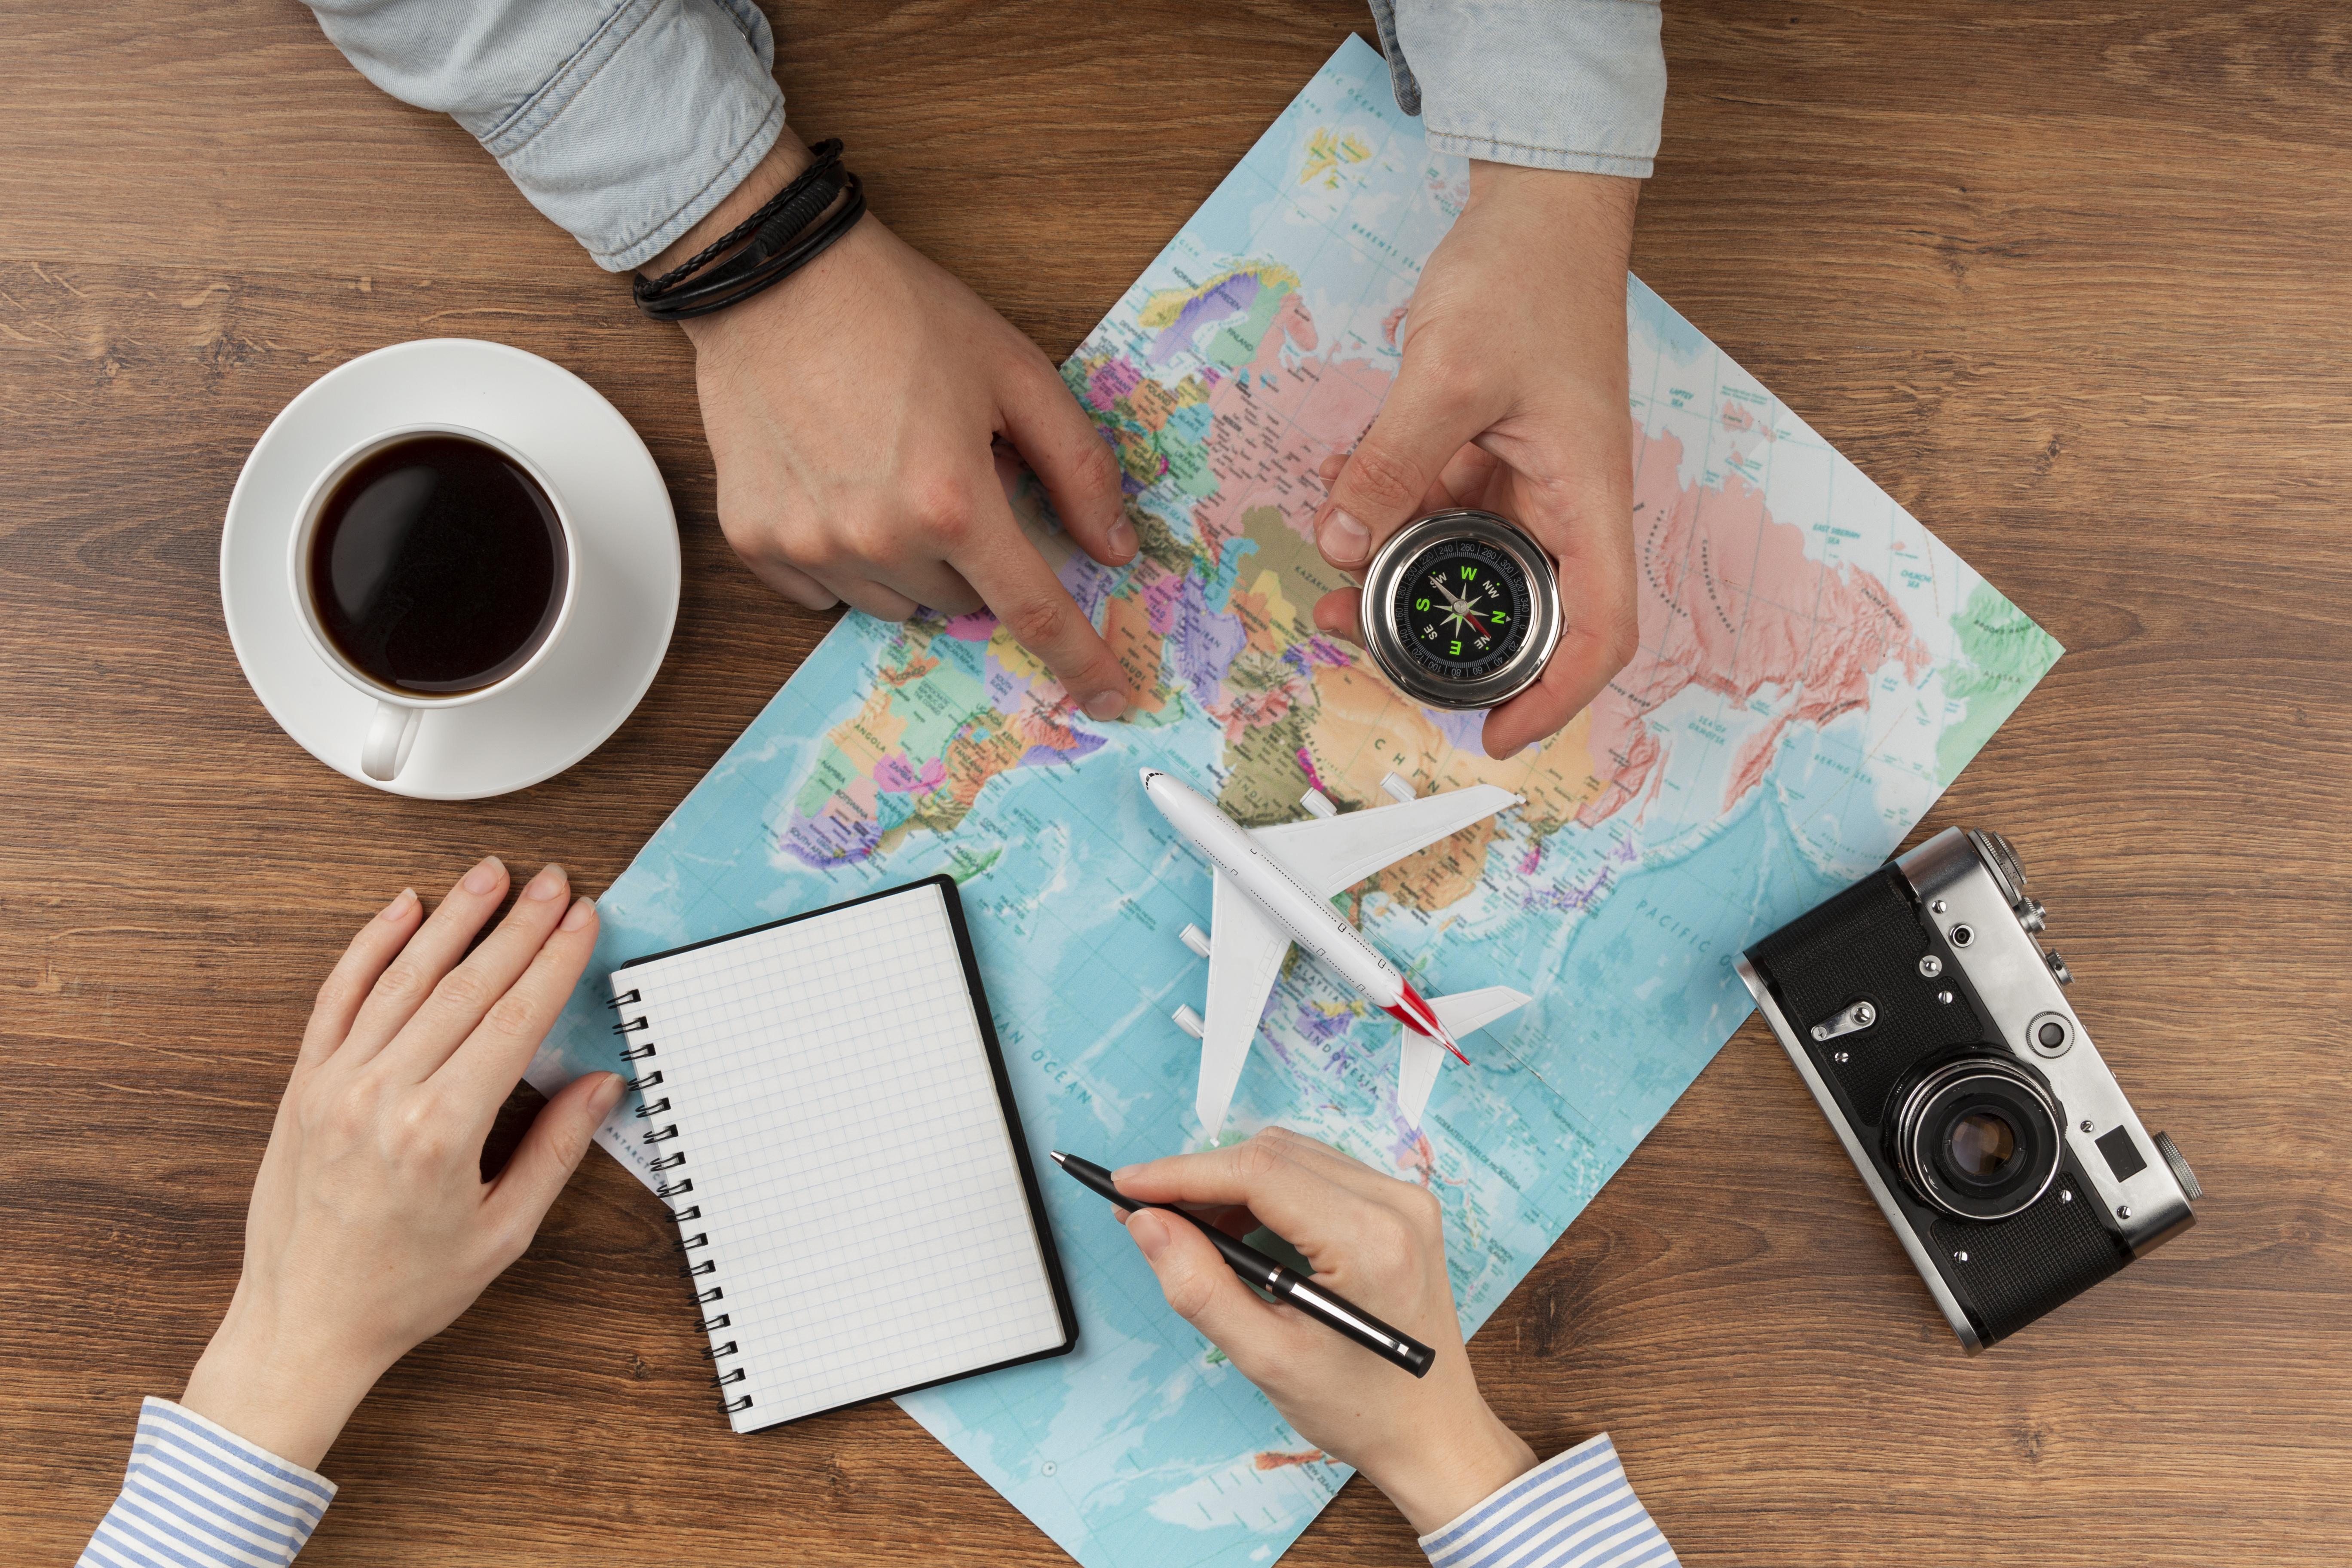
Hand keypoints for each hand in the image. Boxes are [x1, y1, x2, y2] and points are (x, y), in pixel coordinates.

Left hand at [177, 859, 622, 1468]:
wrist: (301, 1326)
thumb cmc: (402, 1291)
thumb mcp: (502, 1233)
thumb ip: (554, 1152)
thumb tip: (601, 1086)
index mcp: (441, 1131)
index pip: (514, 1019)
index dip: (554, 962)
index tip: (582, 920)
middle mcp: (385, 1096)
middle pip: (467, 986)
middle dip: (519, 926)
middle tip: (554, 882)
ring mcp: (337, 1085)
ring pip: (405, 978)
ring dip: (453, 919)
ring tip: (490, 875)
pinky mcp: (304, 1087)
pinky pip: (338, 998)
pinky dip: (370, 947)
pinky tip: (401, 910)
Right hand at [652, 135, 1138, 720]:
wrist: (773, 278)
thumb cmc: (900, 315)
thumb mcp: (1017, 372)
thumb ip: (1077, 468)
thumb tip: (1114, 548)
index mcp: (952, 501)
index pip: (1032, 610)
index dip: (1079, 660)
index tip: (1108, 698)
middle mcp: (878, 538)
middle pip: (960, 599)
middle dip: (974, 553)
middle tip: (953, 476)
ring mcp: (810, 546)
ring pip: (896, 602)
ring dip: (912, 559)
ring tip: (890, 473)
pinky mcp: (754, 540)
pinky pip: (825, 592)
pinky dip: (847, 557)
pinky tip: (838, 485)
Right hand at [1113, 1128, 1536, 1533]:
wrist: (1433, 1435)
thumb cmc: (1361, 1409)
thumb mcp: (1266, 1358)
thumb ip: (1200, 1287)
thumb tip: (1146, 1223)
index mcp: (1370, 1240)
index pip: (1258, 1171)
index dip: (1182, 1173)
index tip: (1125, 1184)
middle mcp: (1396, 1205)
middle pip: (1274, 1154)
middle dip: (1201, 1177)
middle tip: (1145, 1212)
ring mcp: (1405, 1201)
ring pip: (1293, 1157)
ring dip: (1233, 1182)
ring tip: (1188, 1229)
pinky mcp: (1401, 1209)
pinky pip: (1319, 1174)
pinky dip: (1270, 1192)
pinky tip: (1239, 1231)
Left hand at [1311, 164, 1642, 757]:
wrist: (1537, 207)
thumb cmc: (1528, 276)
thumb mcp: (1447, 374)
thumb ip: (1394, 462)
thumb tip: (1344, 540)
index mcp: (1589, 498)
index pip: (1600, 632)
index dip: (1557, 698)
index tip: (1497, 736)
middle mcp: (1566, 503)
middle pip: (1523, 612)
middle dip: (1443, 640)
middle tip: (1362, 643)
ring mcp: (1528, 484)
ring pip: (1468, 567)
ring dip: (1401, 582)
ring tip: (1329, 589)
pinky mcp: (1493, 459)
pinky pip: (1441, 513)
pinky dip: (1393, 519)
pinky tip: (1342, 506)